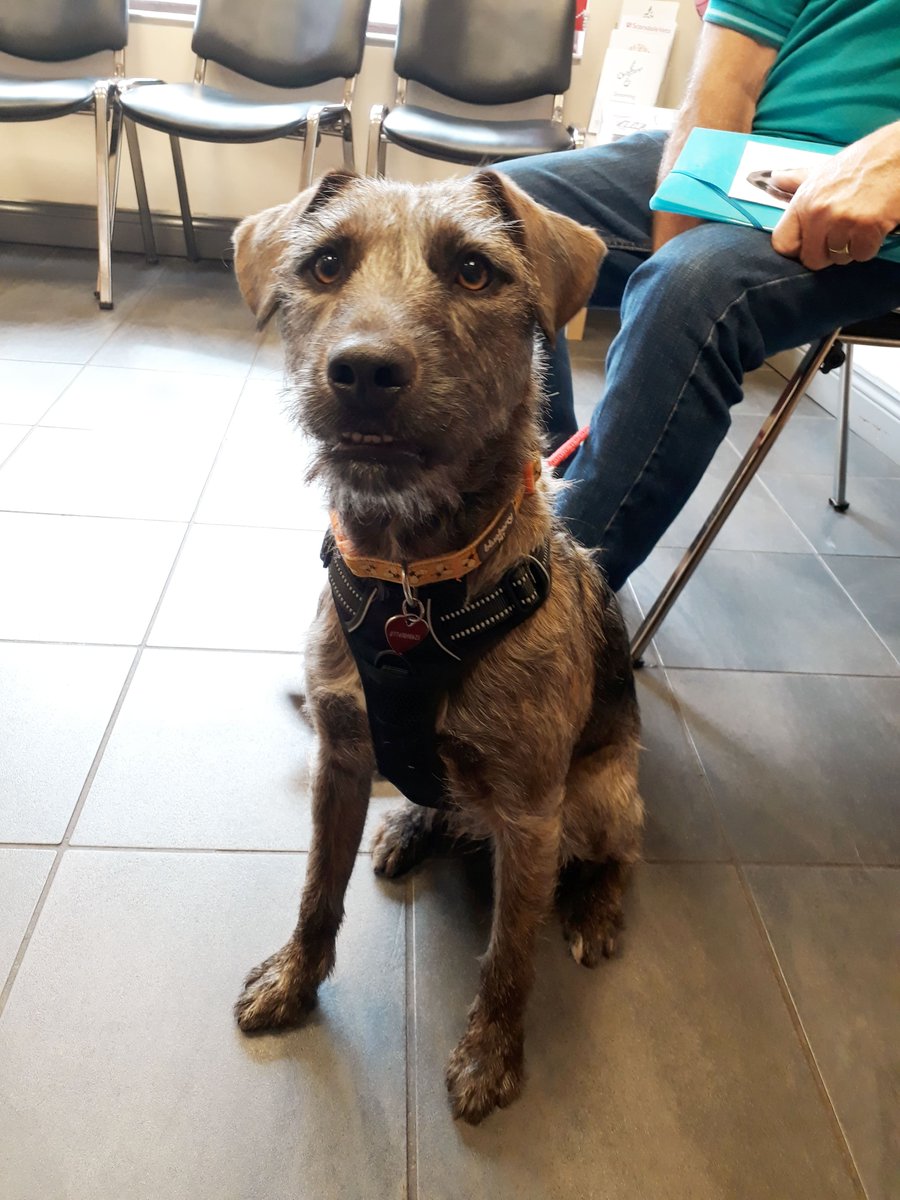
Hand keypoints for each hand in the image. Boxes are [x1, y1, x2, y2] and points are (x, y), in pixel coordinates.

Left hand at [771, 122, 899, 269]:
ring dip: (851, 247)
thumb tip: (774, 179)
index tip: (808, 245)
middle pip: (812, 259)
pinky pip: (862, 255)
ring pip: (839, 258)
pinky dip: (870, 245)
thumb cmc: (865, 160)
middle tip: (842, 234)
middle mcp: (818, 212)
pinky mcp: (866, 228)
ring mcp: (842, 221)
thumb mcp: (825, 168)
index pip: (782, 244)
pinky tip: (875, 225)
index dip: (797, 249)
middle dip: (827, 252)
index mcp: (804, 200)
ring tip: (861, 223)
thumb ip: (798, 180)